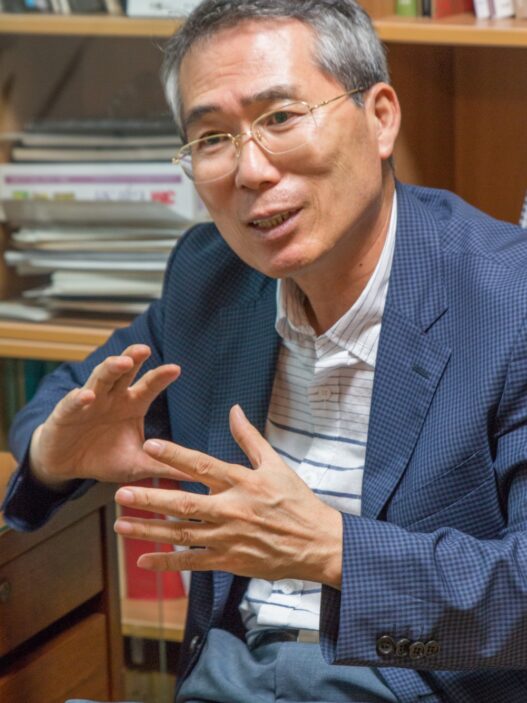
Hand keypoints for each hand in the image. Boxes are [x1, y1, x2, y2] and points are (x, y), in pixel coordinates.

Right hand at [29, 344, 187, 488]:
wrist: (67, 465)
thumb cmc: (104, 458)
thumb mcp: (137, 465)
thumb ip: (164, 465)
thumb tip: (198, 474)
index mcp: (132, 404)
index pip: (149, 386)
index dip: (160, 376)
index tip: (176, 368)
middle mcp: (112, 396)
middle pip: (124, 372)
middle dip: (133, 358)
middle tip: (144, 350)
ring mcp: (89, 401)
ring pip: (100, 378)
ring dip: (111, 368)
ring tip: (123, 362)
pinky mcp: (66, 413)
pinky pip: (72, 403)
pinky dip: (79, 398)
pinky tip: (87, 395)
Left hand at [114, 404, 342, 588]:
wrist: (317, 542)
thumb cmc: (297, 500)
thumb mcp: (276, 464)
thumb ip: (249, 438)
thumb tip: (234, 410)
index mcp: (242, 482)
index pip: (202, 465)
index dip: (174, 456)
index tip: (149, 446)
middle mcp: (232, 509)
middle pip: (184, 503)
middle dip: (150, 498)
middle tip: (121, 494)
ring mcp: (229, 537)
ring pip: (182, 534)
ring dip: (150, 530)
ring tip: (122, 525)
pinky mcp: (230, 560)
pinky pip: (193, 562)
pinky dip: (168, 563)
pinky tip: (144, 560)